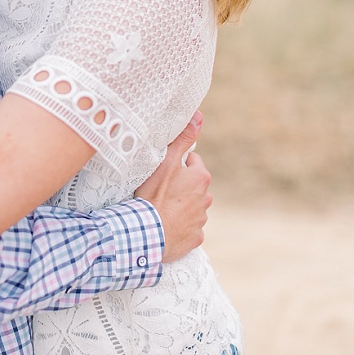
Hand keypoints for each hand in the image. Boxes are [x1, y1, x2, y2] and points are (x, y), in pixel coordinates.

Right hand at [135, 112, 209, 262]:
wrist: (147, 233)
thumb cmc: (153, 195)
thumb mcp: (165, 162)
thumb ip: (182, 139)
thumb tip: (198, 117)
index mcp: (201, 178)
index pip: (192, 162)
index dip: (176, 165)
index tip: (162, 172)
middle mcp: (206, 198)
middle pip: (193, 186)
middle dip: (180, 186)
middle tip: (158, 189)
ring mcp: (201, 220)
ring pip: (191, 207)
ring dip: (179, 206)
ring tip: (159, 208)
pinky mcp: (195, 238)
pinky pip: (188, 228)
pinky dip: (179, 226)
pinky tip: (165, 225)